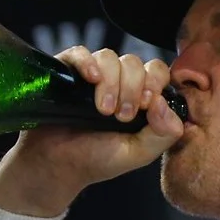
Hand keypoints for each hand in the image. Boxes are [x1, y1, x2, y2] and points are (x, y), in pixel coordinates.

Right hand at [0, 46, 183, 216]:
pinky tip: (90, 79)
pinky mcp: (65, 72)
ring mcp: (90, 76)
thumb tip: (163, 103)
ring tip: (102, 110)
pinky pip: (79, 52)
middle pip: (134, 62)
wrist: (55, 166)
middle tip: (119, 116)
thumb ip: (164, 134)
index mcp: (138, 96)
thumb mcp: (138, 153)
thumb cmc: (96, 160)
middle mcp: (116, 81)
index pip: (156, 70)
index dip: (154, 83)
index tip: (144, 106)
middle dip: (131, 88)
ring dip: (110, 81)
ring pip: (109, 56)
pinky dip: (87, 62)